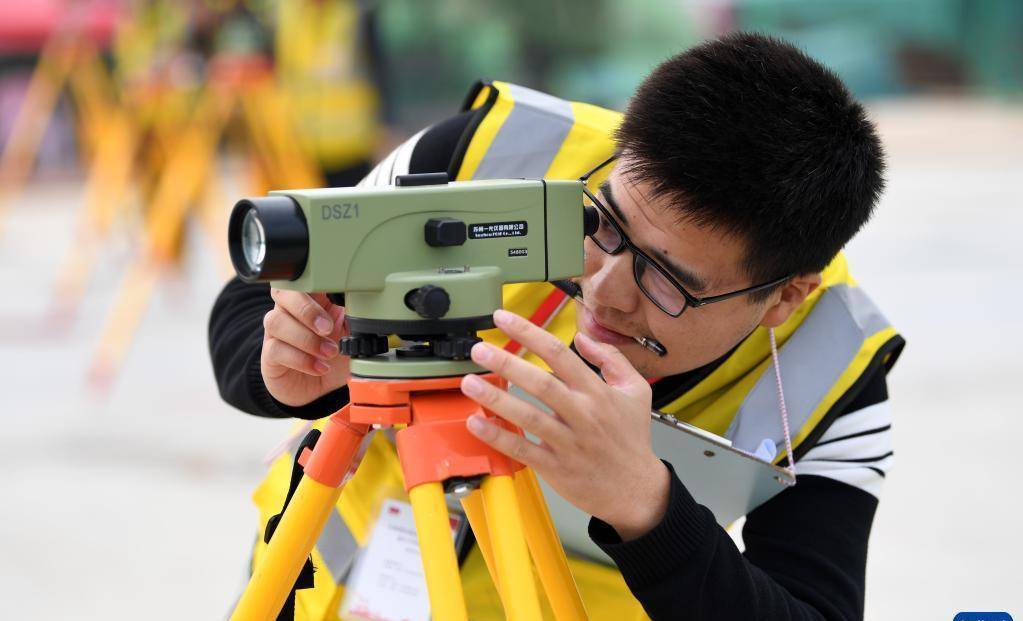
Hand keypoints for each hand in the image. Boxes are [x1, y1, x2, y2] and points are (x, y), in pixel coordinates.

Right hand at [261, 289, 349, 406]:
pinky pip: (276, 349)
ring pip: (276, 321)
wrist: (319, 388)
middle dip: (307, 309)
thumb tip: (365, 308)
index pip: (303, 278)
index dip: (313, 282)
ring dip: (306, 338)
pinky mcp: (270, 355)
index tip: (336, 296)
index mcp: (310, 298)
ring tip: (329, 352)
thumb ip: (354, 317)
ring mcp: (276, 332)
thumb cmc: (333, 354)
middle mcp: (289, 311)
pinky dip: (301, 359)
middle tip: (328, 328)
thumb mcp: (350, 334)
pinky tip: (320, 367)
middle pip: (282, 293)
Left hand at [460, 309, 669, 540]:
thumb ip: (611, 358)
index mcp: (597, 392)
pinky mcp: (555, 467)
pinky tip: (476, 423)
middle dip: (507, 363)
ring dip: (496, 399)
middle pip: (540, 383)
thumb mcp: (636, 390)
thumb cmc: (631, 438)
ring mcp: (567, 442)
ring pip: (528, 416)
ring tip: (470, 383)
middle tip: (480, 349)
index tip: (504, 318)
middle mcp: (582, 414)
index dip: (529, 333)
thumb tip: (583, 337)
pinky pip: (522, 450)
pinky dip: (498, 436)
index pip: (559, 354)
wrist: (635, 489)